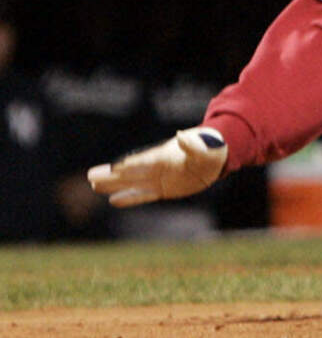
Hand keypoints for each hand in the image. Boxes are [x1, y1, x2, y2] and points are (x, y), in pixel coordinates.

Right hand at [86, 128, 227, 206]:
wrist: (215, 157)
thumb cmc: (211, 149)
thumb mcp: (206, 148)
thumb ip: (193, 145)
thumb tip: (182, 136)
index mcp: (166, 156)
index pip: (145, 161)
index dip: (131, 165)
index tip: (114, 167)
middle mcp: (158, 167)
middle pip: (132, 172)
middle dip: (112, 175)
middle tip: (90, 176)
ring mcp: (159, 178)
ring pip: (133, 183)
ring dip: (115, 185)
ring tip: (94, 186)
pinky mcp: (164, 189)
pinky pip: (144, 195)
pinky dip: (130, 198)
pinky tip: (113, 200)